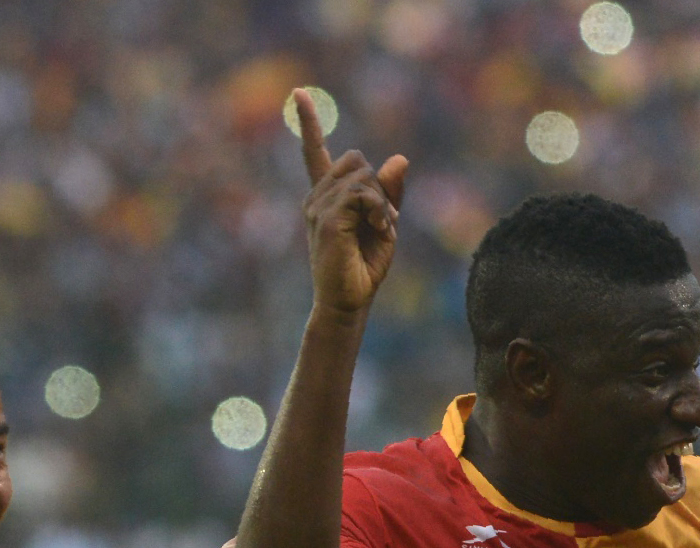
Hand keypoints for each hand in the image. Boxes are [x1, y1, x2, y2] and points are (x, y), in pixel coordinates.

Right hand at [294, 87, 407, 316]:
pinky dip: (379, 209)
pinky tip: (380, 229)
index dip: (309, 123)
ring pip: (362, 176)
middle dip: (378, 186)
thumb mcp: (384, 222)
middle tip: (383, 220)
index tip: (299, 94)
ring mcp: (318, 207)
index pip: (315, 153)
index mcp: (326, 196)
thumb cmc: (364, 266)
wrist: (349, 302)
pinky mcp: (327, 218)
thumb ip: (389, 191)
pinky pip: (362, 193)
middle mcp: (317, 197)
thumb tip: (400, 158)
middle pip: (356, 160)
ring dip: (382, 202)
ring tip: (380, 230)